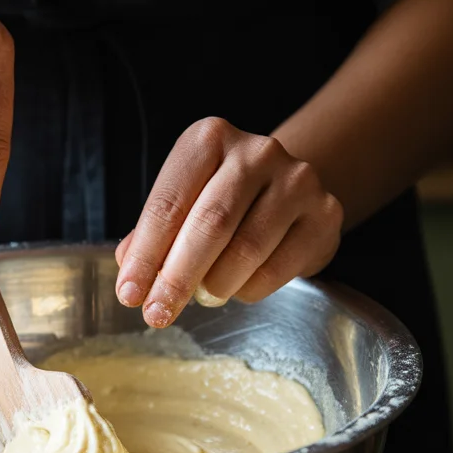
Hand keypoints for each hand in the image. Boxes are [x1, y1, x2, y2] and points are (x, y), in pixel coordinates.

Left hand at [114, 117, 342, 326]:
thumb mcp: (183, 202)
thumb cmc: (222, 198)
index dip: (145, 255)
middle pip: (209, 225)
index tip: (128, 295)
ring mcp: (296, 180)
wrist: (286, 189)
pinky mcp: (324, 214)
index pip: (168, 203)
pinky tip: (237, 288)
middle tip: (158, 313)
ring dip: (214, 286)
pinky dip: (248, 290)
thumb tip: (132, 278)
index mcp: (209, 138)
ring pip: (245, 249)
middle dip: (177, 278)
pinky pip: (276, 268)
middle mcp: (256, 152)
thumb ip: (152, 236)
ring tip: (202, 297)